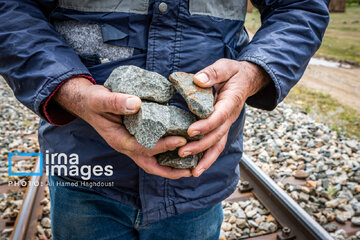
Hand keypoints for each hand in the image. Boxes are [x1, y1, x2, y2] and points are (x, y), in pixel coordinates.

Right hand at [54, 77, 191, 178]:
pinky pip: (152, 151)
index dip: (162, 146)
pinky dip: (166, 154)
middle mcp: (126, 146)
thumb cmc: (93, 101)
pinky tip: (180, 149)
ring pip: (152, 161)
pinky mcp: (135, 138)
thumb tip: (136, 104)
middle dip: (170, 170)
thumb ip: (116, 101)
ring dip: (170, 166)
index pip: (144, 148)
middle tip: (190, 170)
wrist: (86, 102)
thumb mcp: (101, 99)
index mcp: (119, 140)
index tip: (181, 140)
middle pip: (150, 165)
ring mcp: (131, 144)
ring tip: (191, 166)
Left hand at [178, 59, 269, 176]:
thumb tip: (198, 80)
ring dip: (205, 159)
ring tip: (192, 172)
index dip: (206, 125)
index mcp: (231, 102)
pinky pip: (216, 145)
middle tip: (181, 152)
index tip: (191, 131)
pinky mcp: (222, 128)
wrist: (247, 80)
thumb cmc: (234, 73)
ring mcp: (227, 124)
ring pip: (218, 145)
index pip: (219, 117)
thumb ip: (213, 73)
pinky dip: (208, 158)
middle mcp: (230, 117)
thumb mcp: (225, 66)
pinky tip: (196, 168)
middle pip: (217, 135)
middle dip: (200, 146)